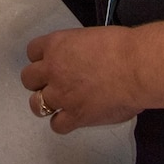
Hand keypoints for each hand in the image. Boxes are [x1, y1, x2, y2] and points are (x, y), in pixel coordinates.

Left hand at [22, 26, 141, 132]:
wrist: (136, 68)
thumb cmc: (121, 47)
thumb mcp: (90, 38)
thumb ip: (77, 52)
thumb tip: (81, 63)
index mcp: (56, 45)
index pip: (32, 51)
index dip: (42, 58)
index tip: (52, 62)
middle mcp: (52, 69)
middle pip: (28, 79)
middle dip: (39, 82)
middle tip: (56, 84)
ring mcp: (61, 95)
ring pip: (36, 104)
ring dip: (46, 104)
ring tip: (60, 104)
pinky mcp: (74, 116)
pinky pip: (56, 125)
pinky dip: (63, 123)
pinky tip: (74, 118)